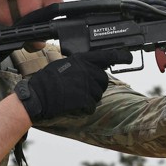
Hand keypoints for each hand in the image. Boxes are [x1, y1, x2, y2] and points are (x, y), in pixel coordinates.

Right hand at [15, 50, 131, 119]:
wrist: (37, 96)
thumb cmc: (46, 81)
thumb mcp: (63, 64)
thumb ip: (78, 65)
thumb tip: (90, 67)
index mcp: (81, 59)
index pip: (105, 56)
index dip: (119, 56)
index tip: (128, 57)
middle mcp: (86, 70)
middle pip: (103, 80)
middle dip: (96, 87)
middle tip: (82, 90)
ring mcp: (86, 84)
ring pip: (98, 94)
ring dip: (90, 98)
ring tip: (73, 97)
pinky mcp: (84, 98)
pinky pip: (92, 106)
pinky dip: (85, 109)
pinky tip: (74, 106)